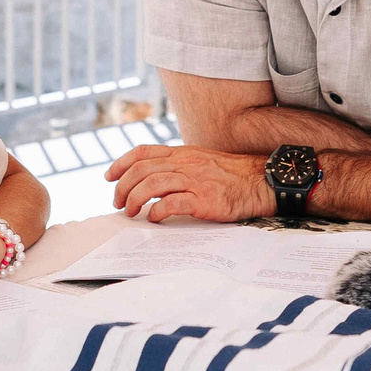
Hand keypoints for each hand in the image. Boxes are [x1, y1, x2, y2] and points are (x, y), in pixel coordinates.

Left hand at [107, 143, 275, 221]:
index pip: (143, 152)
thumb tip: (154, 180)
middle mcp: (185, 163)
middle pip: (142, 169)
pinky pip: (173, 203)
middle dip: (123, 187)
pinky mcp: (204, 199)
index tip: (109, 176)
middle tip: (118, 203)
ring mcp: (194, 180)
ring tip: (131, 212)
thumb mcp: (201, 162)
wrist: (261, 182)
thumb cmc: (232, 176)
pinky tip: (154, 218)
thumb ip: (179, 166)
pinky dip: (157, 210)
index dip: (121, 163)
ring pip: (152, 184)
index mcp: (182, 153)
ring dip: (135, 199)